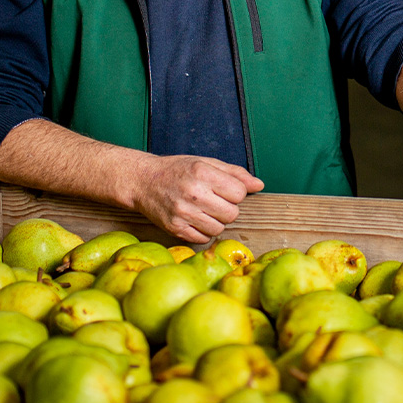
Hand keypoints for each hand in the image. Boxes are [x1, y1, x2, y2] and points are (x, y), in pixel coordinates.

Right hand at [132, 155, 264, 243]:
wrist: (143, 181)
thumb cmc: (178, 170)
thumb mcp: (207, 163)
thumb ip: (235, 173)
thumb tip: (259, 185)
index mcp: (203, 173)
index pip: (239, 193)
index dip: (236, 192)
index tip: (224, 189)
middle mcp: (193, 194)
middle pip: (232, 214)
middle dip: (228, 209)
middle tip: (215, 201)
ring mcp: (182, 213)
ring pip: (219, 229)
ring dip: (216, 222)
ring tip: (204, 210)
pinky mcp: (174, 229)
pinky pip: (202, 239)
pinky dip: (203, 232)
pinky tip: (195, 219)